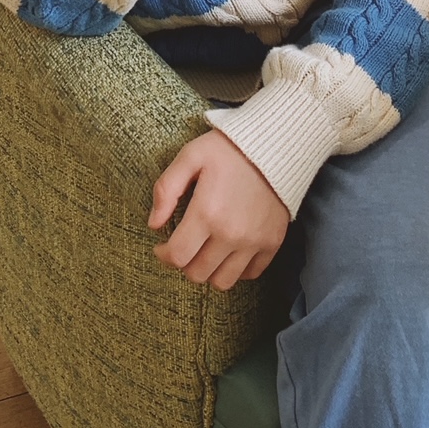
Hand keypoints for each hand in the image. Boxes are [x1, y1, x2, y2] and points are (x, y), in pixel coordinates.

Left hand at [149, 129, 288, 288]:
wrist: (275, 145)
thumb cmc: (228, 149)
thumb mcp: (190, 156)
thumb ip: (166, 190)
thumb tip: (154, 224)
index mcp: (207, 212)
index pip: (177, 256)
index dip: (163, 255)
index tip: (162, 246)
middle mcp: (231, 234)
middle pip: (197, 273)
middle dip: (184, 263)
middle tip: (184, 245)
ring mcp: (254, 242)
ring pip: (223, 282)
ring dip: (209, 271)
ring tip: (205, 251)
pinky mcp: (272, 243)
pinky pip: (250, 274)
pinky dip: (236, 269)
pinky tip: (228, 250)